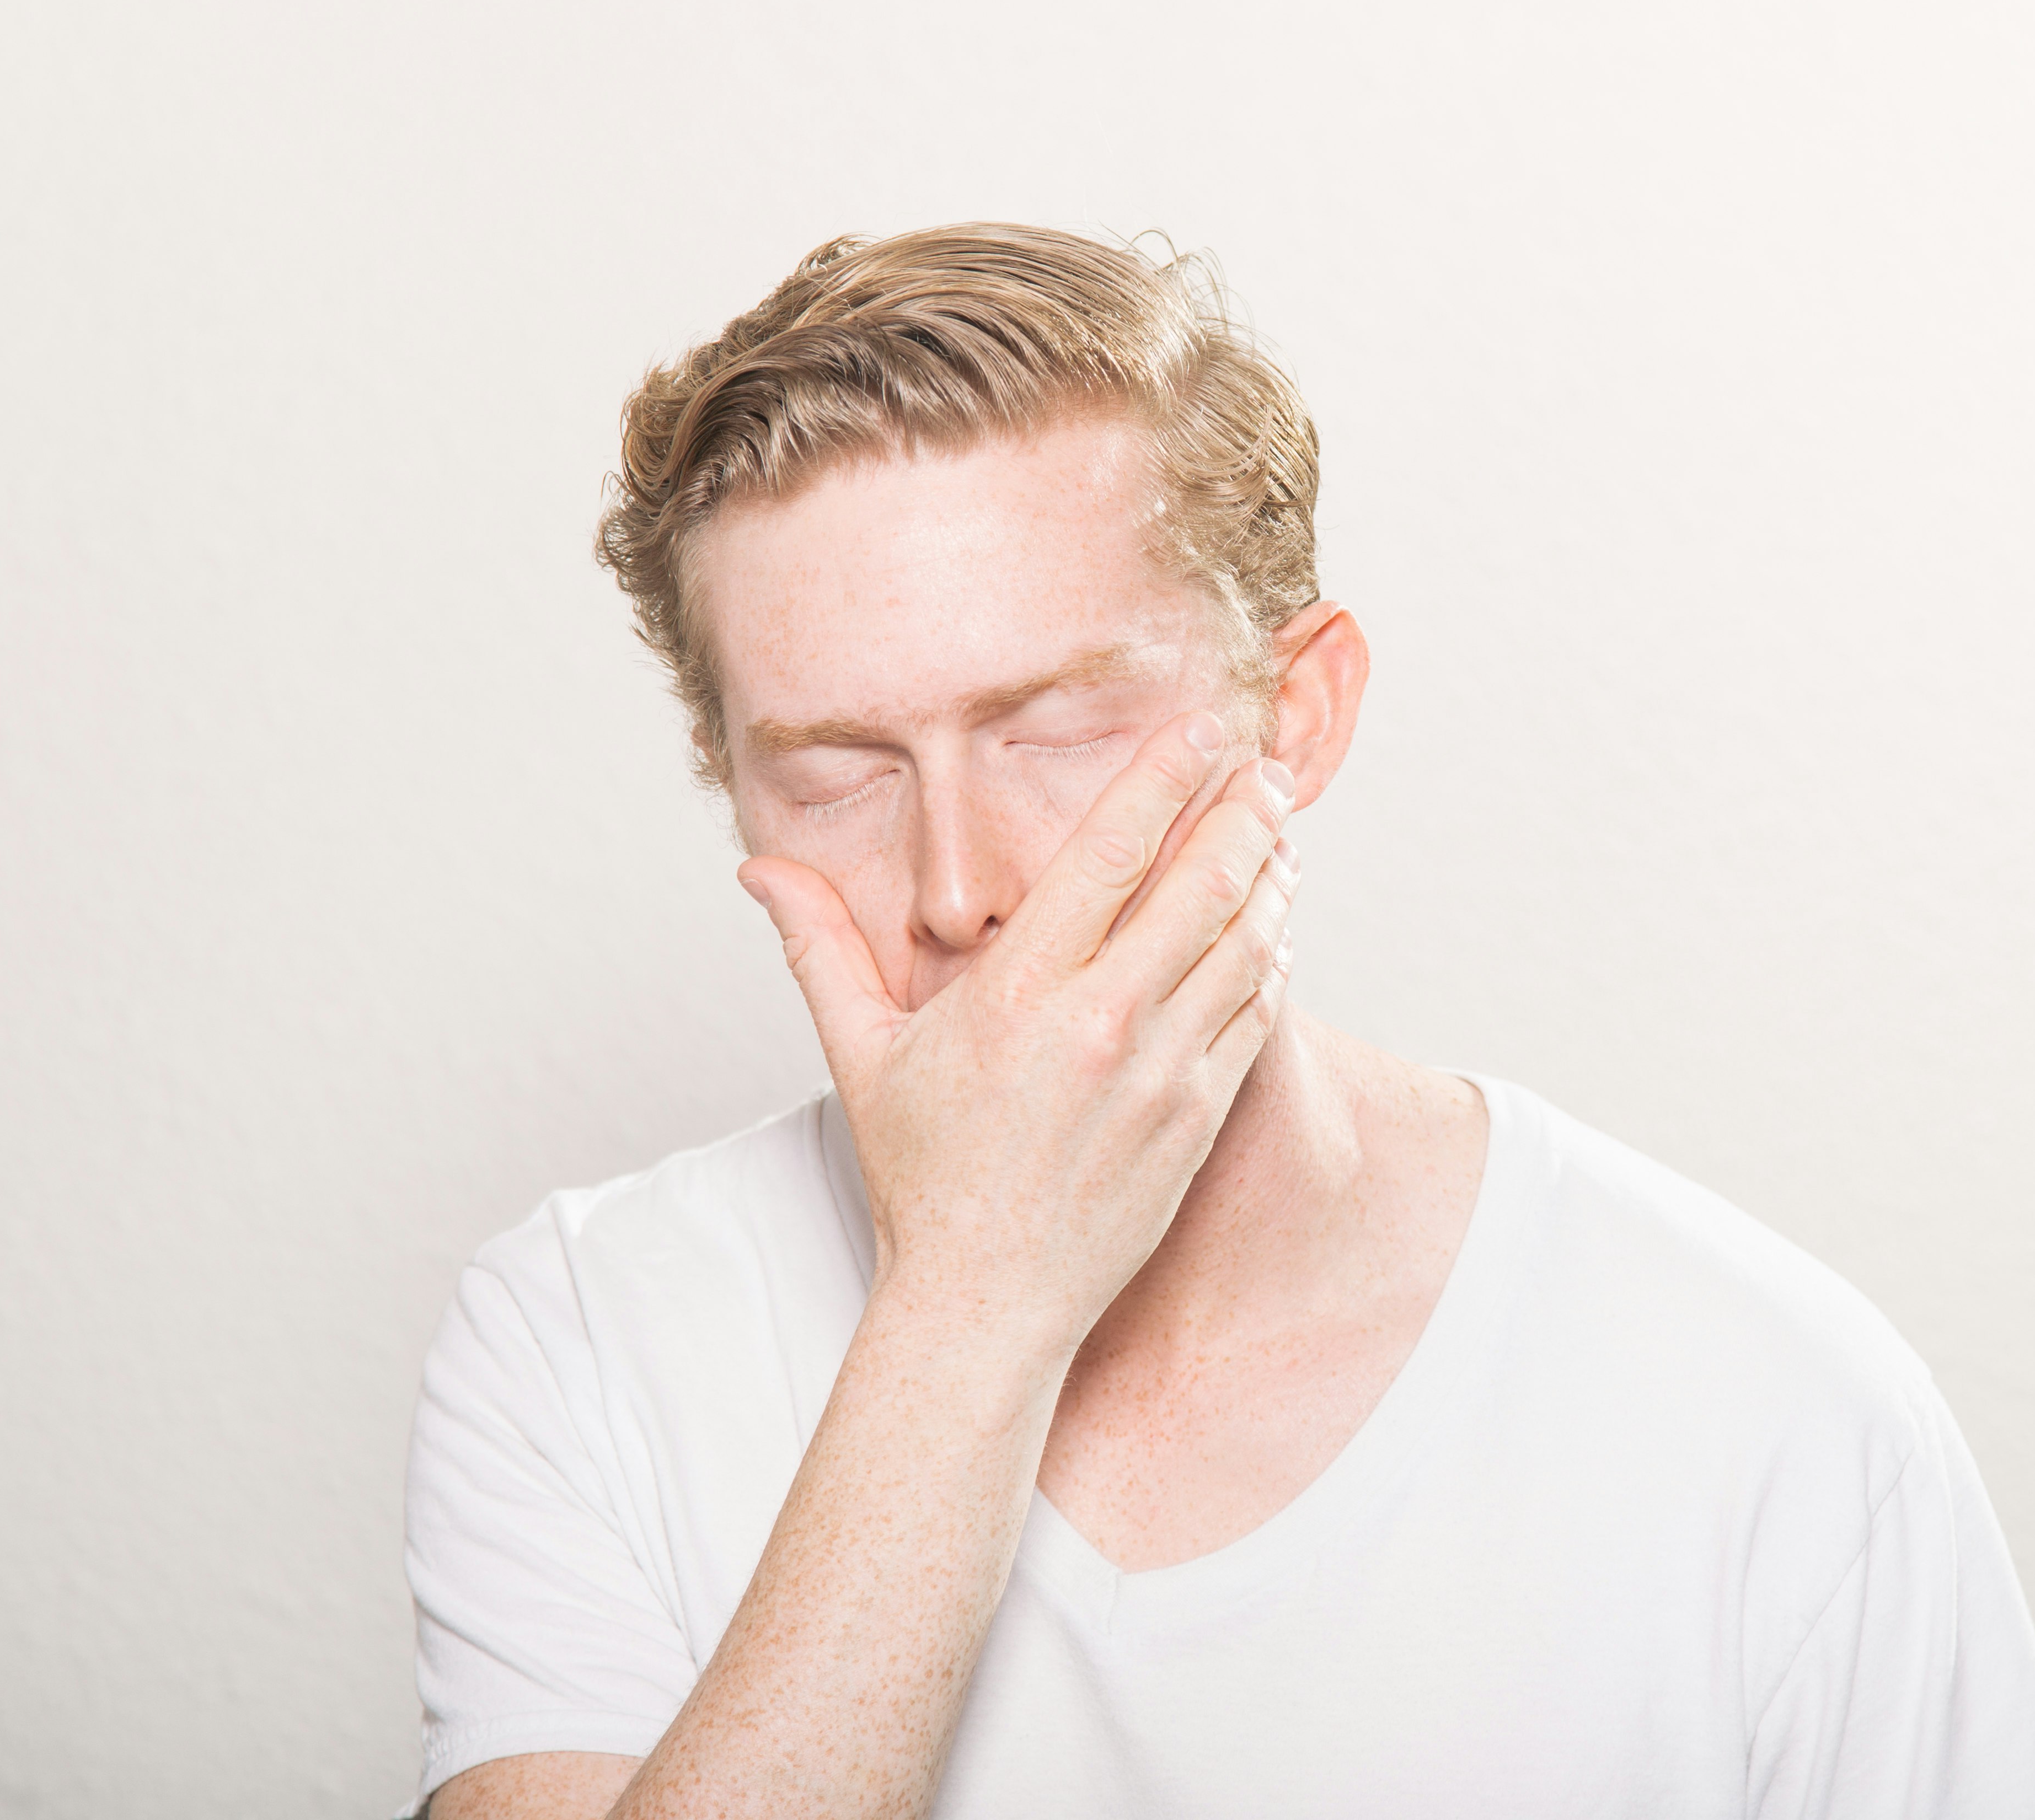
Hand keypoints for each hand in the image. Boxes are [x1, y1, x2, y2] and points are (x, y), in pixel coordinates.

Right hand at [738, 710, 1301, 1353]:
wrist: (987, 1303)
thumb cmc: (923, 1177)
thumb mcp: (860, 1056)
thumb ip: (819, 948)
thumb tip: (758, 872)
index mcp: (1020, 994)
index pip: (1110, 853)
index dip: (1166, 778)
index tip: (1202, 731)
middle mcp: (1101, 1024)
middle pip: (1202, 884)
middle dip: (1242, 814)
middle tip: (1260, 771)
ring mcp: (1160, 1073)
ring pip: (1245, 945)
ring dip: (1269, 879)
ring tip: (1276, 836)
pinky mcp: (1198, 1118)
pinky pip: (1255, 1015)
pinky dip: (1271, 960)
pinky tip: (1272, 928)